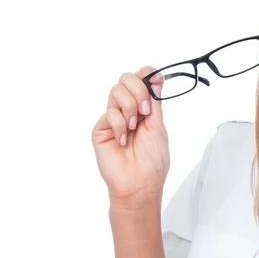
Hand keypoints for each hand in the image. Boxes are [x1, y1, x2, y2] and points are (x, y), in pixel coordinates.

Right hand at [91, 66, 169, 204]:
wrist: (140, 183)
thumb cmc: (152, 159)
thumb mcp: (158, 124)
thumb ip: (154, 100)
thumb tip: (156, 76)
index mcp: (143, 107)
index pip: (140, 79)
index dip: (145, 74)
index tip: (154, 78)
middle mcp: (127, 109)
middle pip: (126, 79)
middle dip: (139, 91)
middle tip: (145, 112)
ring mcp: (112, 118)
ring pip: (116, 91)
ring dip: (130, 107)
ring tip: (134, 127)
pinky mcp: (100, 129)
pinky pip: (110, 113)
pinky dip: (120, 125)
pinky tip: (123, 140)